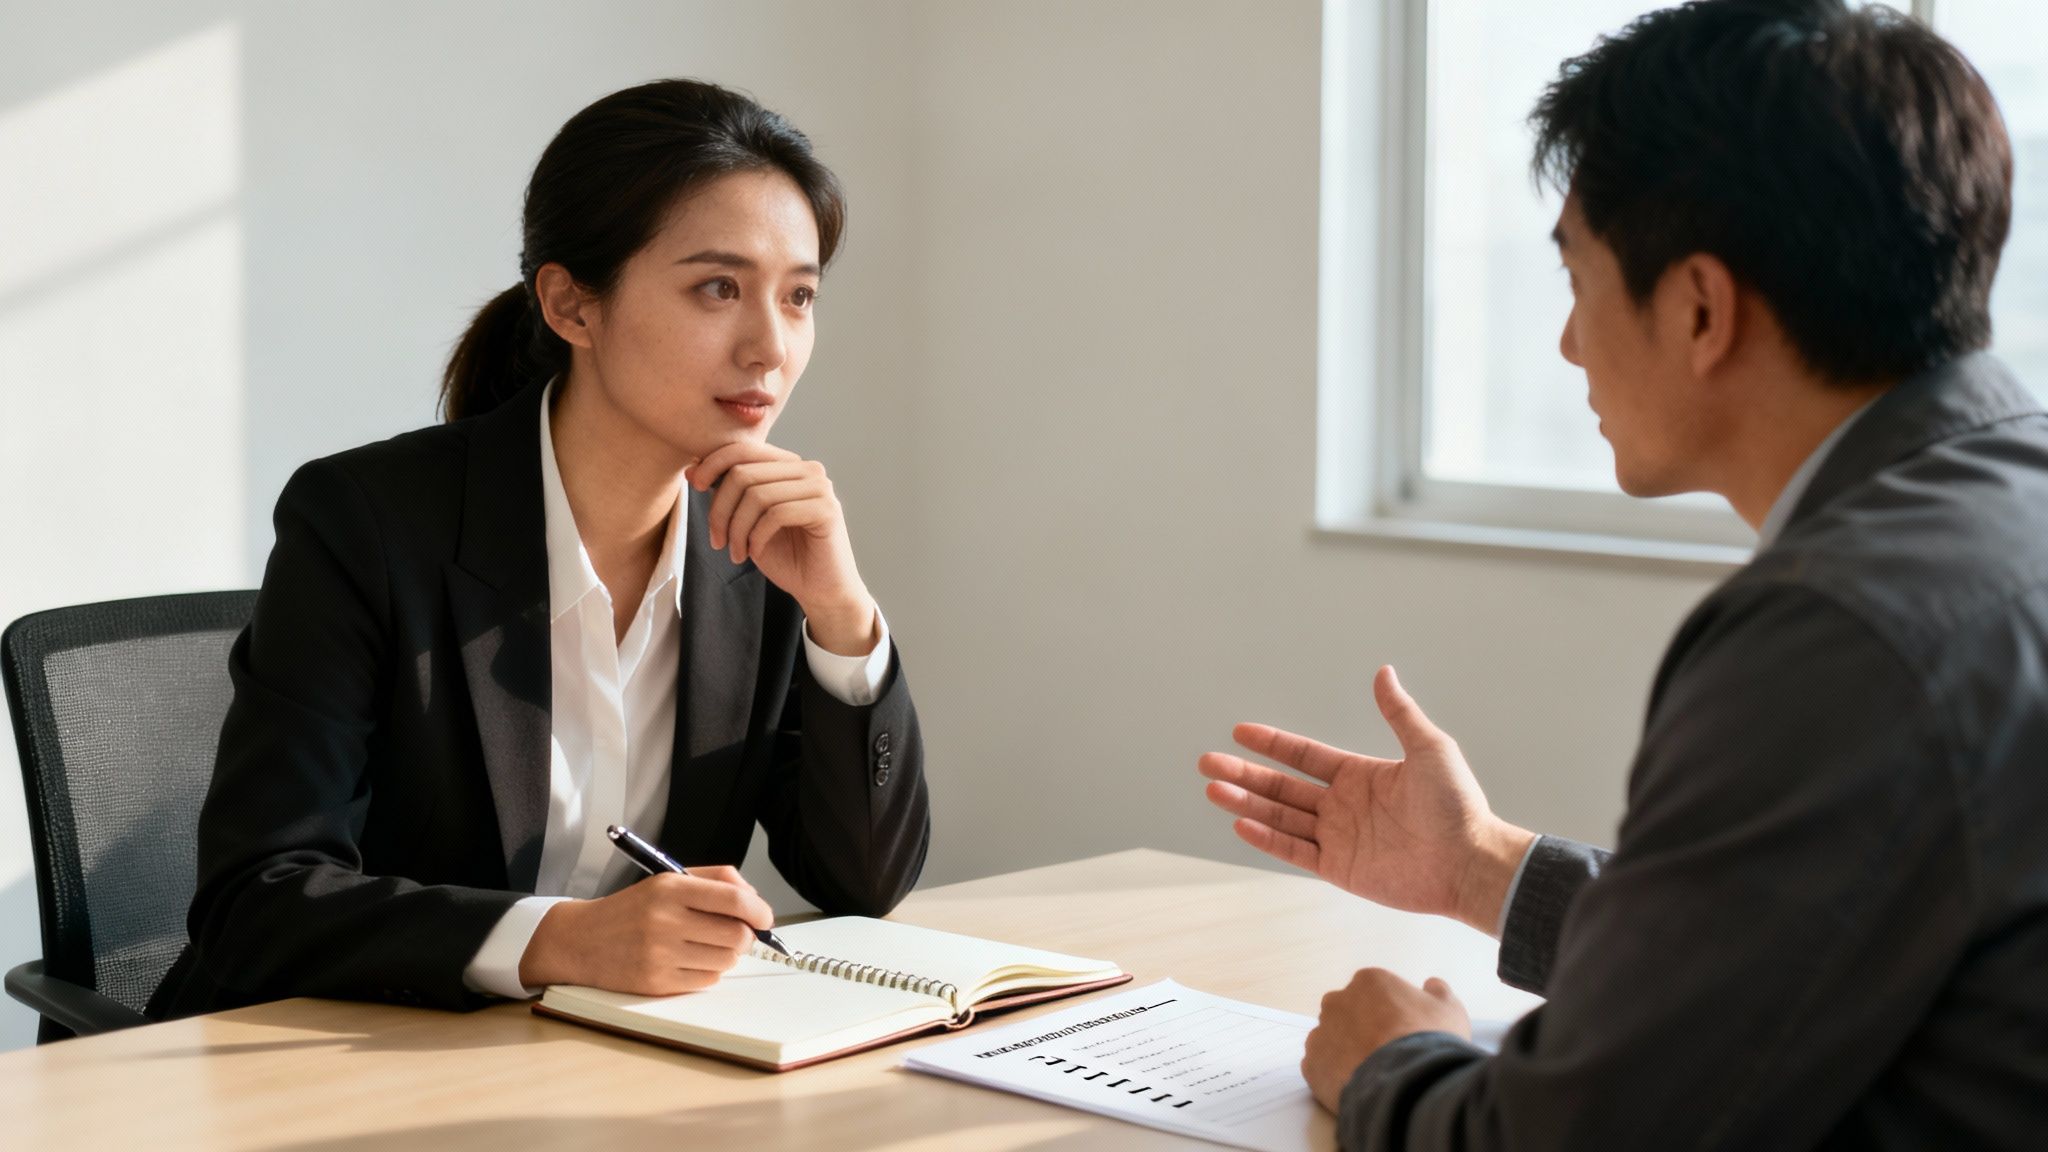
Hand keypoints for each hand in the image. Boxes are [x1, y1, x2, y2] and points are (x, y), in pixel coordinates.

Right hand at [517, 866, 774, 993]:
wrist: (580, 940)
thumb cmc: (631, 909)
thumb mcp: (667, 880)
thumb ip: (715, 880)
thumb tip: (754, 898)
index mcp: (670, 889)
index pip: (734, 900)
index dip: (760, 911)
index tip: (765, 918)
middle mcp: (665, 921)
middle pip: (736, 935)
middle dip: (744, 935)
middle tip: (734, 932)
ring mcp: (660, 955)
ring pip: (726, 960)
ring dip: (726, 954)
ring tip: (705, 944)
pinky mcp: (657, 983)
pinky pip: (707, 981)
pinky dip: (708, 972)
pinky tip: (689, 960)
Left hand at [687, 443, 877, 654]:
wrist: (820, 590)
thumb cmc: (785, 555)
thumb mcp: (746, 520)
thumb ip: (728, 492)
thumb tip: (692, 467)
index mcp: (789, 465)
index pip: (743, 449)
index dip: (713, 463)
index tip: (694, 486)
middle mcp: (807, 469)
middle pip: (744, 473)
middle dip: (720, 510)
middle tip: (717, 541)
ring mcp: (820, 488)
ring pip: (757, 495)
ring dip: (737, 529)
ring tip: (736, 552)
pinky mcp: (826, 510)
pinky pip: (776, 514)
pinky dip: (756, 537)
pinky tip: (754, 553)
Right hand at [1199, 665, 1534, 933]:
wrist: (1470, 862)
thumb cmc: (1458, 805)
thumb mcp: (1430, 748)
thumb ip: (1399, 713)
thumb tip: (1383, 672)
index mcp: (1360, 775)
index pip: (1304, 756)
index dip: (1272, 744)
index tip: (1241, 732)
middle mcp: (1343, 806)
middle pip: (1282, 787)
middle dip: (1244, 774)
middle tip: (1207, 762)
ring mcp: (1339, 839)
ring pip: (1281, 818)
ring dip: (1246, 803)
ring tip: (1213, 789)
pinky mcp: (1340, 869)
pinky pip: (1295, 852)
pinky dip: (1267, 839)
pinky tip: (1241, 823)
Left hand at [1302, 969, 1469, 1111]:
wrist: (1408, 1083)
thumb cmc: (1430, 1042)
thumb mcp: (1449, 1009)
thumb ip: (1437, 992)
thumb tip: (1431, 985)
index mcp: (1369, 981)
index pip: (1374, 992)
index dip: (1390, 1013)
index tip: (1401, 1030)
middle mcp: (1338, 1000)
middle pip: (1348, 1011)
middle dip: (1362, 1027)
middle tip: (1385, 1050)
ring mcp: (1322, 1032)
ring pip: (1332, 1038)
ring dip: (1347, 1050)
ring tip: (1372, 1071)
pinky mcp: (1312, 1063)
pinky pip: (1321, 1065)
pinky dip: (1335, 1073)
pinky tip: (1357, 1084)